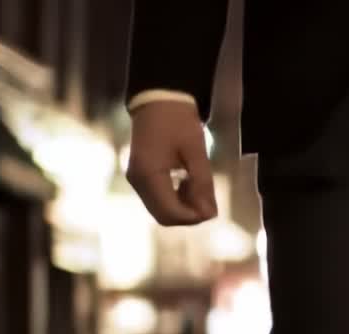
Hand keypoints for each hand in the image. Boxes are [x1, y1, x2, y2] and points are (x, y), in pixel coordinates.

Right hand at [125, 101, 216, 225]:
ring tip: (198, 189)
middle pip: (164, 216)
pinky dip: (174, 199)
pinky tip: (187, 184)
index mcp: (149, 175)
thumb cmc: (178, 121)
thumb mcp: (196, 152)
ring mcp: (136, 180)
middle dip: (188, 216)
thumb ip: (202, 184)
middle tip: (207, 201)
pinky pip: (157, 199)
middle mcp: (138, 182)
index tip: (212, 209)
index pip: (170, 212)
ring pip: (160, 210)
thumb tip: (209, 214)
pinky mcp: (139, 177)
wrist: (157, 100)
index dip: (193, 217)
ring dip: (182, 208)